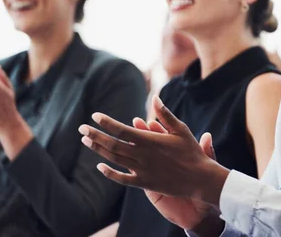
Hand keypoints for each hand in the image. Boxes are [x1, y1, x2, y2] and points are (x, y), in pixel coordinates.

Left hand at [78, 96, 229, 205]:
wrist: (199, 178)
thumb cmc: (191, 151)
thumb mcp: (180, 129)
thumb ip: (164, 114)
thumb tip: (155, 97)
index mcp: (150, 140)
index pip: (122, 130)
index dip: (106, 123)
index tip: (95, 116)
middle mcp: (142, 155)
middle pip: (112, 144)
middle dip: (95, 135)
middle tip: (82, 129)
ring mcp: (142, 170)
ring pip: (114, 159)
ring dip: (99, 149)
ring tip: (87, 141)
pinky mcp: (144, 183)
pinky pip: (122, 179)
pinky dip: (109, 173)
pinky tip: (100, 166)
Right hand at [132, 116, 220, 231]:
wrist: (196, 204)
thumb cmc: (200, 183)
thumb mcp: (205, 164)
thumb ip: (206, 150)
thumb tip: (207, 135)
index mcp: (173, 152)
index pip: (162, 137)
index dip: (156, 129)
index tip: (151, 121)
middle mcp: (160, 160)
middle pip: (148, 143)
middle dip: (141, 134)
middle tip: (136, 123)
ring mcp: (152, 171)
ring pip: (139, 156)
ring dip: (133, 147)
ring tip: (129, 138)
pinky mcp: (148, 185)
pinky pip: (134, 176)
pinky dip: (127, 169)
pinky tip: (122, 163)